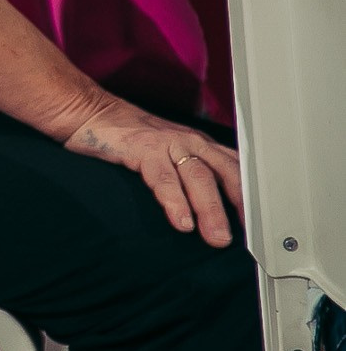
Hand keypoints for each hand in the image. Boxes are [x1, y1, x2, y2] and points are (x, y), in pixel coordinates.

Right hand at [63, 96, 243, 245]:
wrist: (88, 111)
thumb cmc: (127, 137)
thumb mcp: (168, 152)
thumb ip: (189, 173)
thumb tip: (211, 211)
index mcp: (200, 145)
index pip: (237, 171)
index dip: (252, 199)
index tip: (261, 228)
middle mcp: (190, 141)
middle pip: (225, 174)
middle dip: (240, 207)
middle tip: (248, 239)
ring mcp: (167, 143)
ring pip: (199, 177)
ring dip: (210, 209)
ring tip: (216, 237)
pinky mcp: (142, 148)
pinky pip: (163, 177)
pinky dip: (174, 201)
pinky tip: (181, 221)